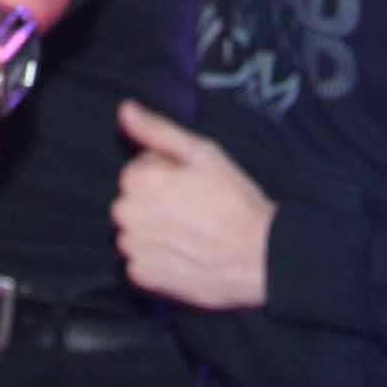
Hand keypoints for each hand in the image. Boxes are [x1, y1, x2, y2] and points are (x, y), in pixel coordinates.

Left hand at [111, 99, 274, 309]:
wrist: (262, 257)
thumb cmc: (236, 203)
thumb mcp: (203, 154)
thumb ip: (158, 131)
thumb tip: (125, 110)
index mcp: (139, 181)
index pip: (133, 173)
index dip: (161, 177)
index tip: (187, 185)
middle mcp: (129, 215)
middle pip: (129, 203)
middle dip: (152, 204)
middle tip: (191, 210)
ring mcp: (136, 247)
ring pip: (131, 233)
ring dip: (151, 232)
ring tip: (189, 234)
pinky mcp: (146, 276)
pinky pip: (137, 263)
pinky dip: (155, 261)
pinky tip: (183, 255)